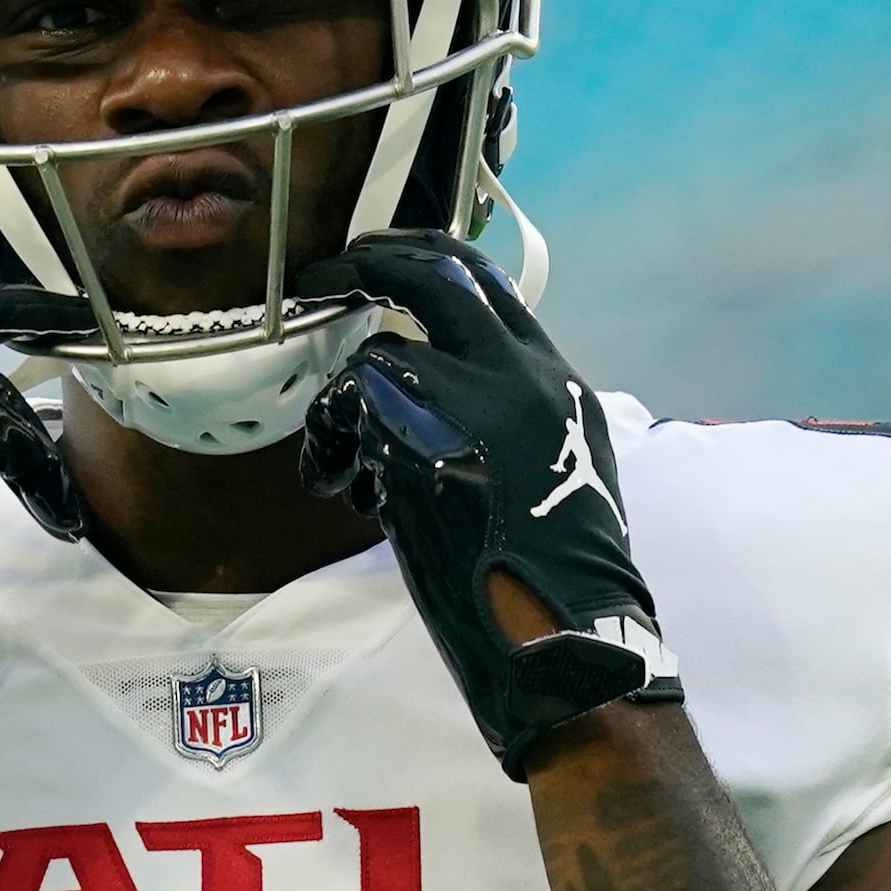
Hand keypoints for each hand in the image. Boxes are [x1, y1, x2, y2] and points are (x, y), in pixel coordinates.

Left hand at [294, 233, 678, 775]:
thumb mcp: (557, 460)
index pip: (487, 283)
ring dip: (345, 398)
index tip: (381, 258)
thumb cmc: (557, 564)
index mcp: (554, 378)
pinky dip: (330, 442)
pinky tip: (337, 480)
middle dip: (370, 266)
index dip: (425, 258)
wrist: (564, 632)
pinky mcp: (419, 448)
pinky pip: (350, 412)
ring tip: (340, 451)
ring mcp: (468, 406)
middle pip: (434, 276)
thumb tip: (445, 382)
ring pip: (379, 355)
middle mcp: (518, 376)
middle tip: (326, 275)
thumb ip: (509, 406)